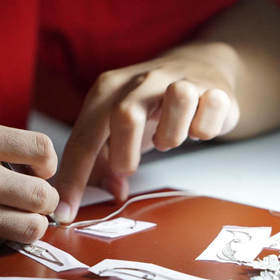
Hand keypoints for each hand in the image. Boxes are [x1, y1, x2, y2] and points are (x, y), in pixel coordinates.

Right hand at [0, 121, 58, 255]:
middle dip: (44, 202)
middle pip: (45, 194)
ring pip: (32, 226)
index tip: (37, 172)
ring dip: (29, 225)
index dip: (47, 165)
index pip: (43, 149)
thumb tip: (33, 174)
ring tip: (15, 220)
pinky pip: (0, 242)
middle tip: (31, 203)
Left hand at [53, 42, 240, 223]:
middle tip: (127, 170)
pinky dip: (205, 127)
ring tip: (168, 142)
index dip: (73, 179)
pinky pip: (212, 106)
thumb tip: (114, 192)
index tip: (65, 212)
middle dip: (124, 154)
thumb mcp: (118, 131)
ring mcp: (179, 80)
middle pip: (126, 114)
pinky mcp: (213, 88)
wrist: (200, 67)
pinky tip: (197, 130)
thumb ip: (105, 164)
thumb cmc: (152, 107)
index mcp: (108, 91)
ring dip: (171, 135)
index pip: (83, 138)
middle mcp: (141, 82)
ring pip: (177, 99)